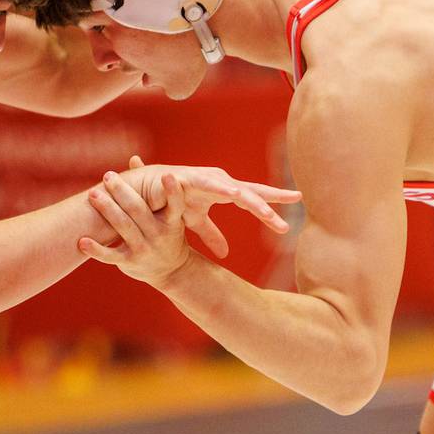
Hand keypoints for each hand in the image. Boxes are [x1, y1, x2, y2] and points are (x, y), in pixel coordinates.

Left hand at [80, 172, 193, 286]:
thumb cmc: (166, 232)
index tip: (167, 174)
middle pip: (139, 211)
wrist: (171, 271)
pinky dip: (95, 249)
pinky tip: (81, 240)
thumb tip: (133, 158)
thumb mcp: (167, 213)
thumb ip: (150, 186)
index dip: (172, 191)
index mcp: (172, 221)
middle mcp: (159, 235)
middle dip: (123, 192)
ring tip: (93, 194)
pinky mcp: (129, 262)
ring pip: (124, 228)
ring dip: (107, 210)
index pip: (175, 205)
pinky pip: (110, 256)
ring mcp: (144, 249)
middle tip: (108, 176)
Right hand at [90, 155, 300, 258]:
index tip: (296, 203)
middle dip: (274, 197)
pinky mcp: (189, 179)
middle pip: (252, 192)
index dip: (274, 203)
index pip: (254, 198)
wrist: (136, 194)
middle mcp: (218, 183)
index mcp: (223, 192)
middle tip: (297, 199)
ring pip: (236, 190)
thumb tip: (226, 254)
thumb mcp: (194, 222)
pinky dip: (224, 190)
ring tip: (270, 212)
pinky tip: (237, 195)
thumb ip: (212, 235)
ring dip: (254, 201)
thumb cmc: (166, 202)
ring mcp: (206, 179)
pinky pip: (210, 186)